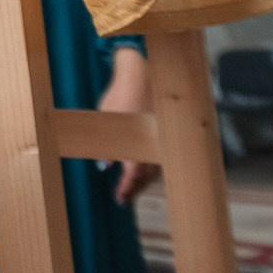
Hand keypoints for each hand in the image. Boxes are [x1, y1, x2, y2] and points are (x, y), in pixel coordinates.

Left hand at [96, 46, 160, 204]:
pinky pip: (163, 155)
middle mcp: (155, 144)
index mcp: (139, 143)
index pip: (134, 175)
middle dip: (136, 188)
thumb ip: (105, 144)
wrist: (142, 73)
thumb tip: (105, 165)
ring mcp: (164, 138)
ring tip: (133, 186)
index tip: (120, 198)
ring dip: (145, 179)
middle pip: (148, 175)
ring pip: (157, 166)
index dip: (127, 189)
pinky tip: (145, 167)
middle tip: (124, 198)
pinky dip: (153, 165)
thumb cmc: (120, 95)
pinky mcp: (168, 132)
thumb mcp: (105, 120)